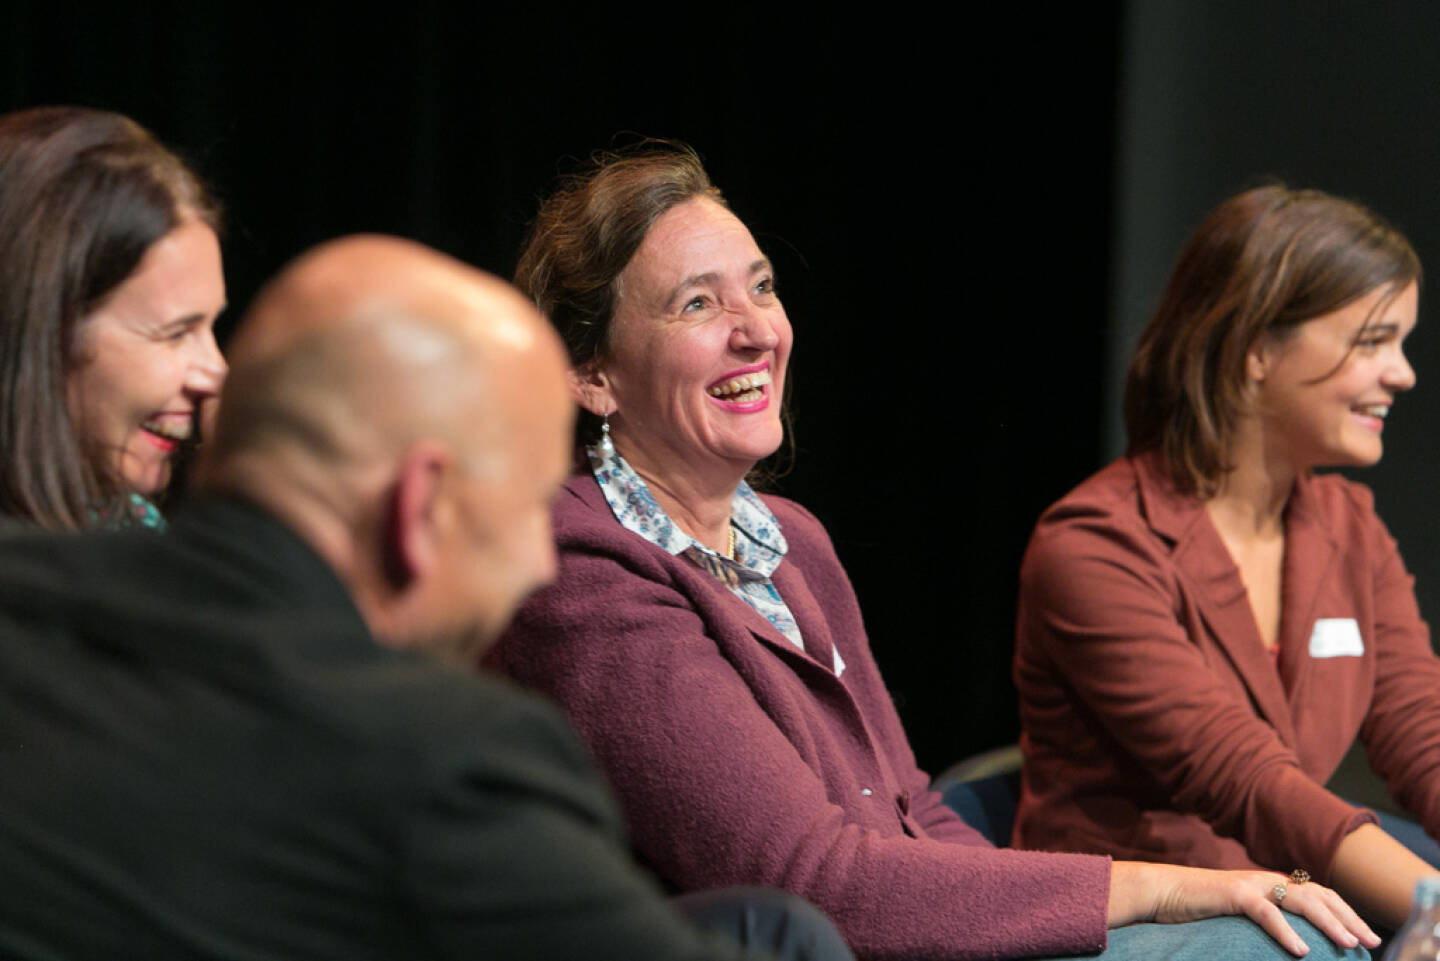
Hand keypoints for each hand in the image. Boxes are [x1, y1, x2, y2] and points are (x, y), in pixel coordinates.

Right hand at [1109, 861, 1379, 956]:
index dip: (1346, 912)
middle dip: (1349, 917)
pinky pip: (1267, 912)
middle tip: (1371, 941)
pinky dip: (1287, 931)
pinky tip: (1302, 952)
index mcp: (1271, 885)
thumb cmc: (1199, 908)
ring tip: (1348, 944)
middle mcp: (1267, 881)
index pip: (1319, 894)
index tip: (1367, 936)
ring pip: (1301, 900)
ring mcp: (1251, 884)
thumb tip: (1295, 944)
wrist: (1162, 891)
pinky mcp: (1233, 893)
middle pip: (1319, 895)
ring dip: (1329, 923)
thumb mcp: (1241, 915)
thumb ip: (1267, 919)